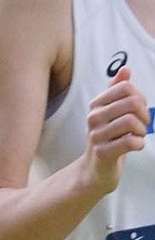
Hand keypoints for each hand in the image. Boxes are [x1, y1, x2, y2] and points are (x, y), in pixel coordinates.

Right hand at [83, 66, 148, 193]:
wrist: (95, 170)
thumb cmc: (107, 139)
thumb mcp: (110, 113)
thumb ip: (117, 91)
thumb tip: (126, 69)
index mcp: (96, 104)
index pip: (125, 88)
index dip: (140, 98)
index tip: (140, 110)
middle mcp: (93, 116)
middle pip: (132, 103)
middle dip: (145, 115)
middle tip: (144, 125)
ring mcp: (96, 135)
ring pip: (132, 122)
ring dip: (143, 131)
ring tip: (139, 136)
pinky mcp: (103, 153)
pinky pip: (130, 142)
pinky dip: (139, 144)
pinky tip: (135, 145)